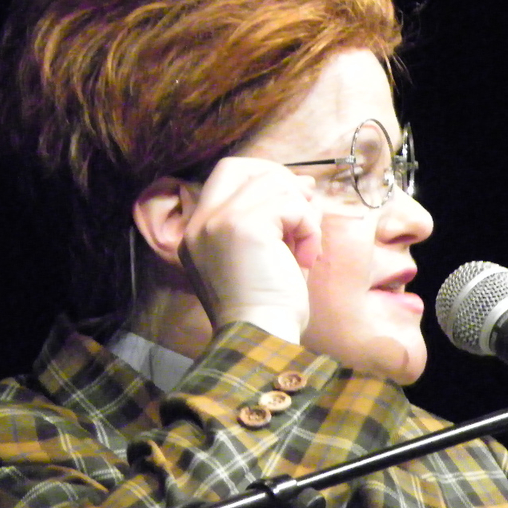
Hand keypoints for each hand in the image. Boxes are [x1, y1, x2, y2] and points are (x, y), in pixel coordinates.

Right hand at [178, 158, 322, 342]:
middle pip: (247, 169)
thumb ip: (274, 218)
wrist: (260, 339)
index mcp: (198, 232)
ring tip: (304, 248)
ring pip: (274, 183)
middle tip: (307, 211)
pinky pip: (291, 205)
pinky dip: (308, 228)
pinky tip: (305, 258)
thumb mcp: (263, 256)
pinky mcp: (241, 225)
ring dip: (302, 212)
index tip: (297, 197)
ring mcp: (217, 221)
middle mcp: (201, 223)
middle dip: (284, 183)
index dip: (266, 176)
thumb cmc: (268, 309)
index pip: (228, 175)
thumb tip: (305, 184)